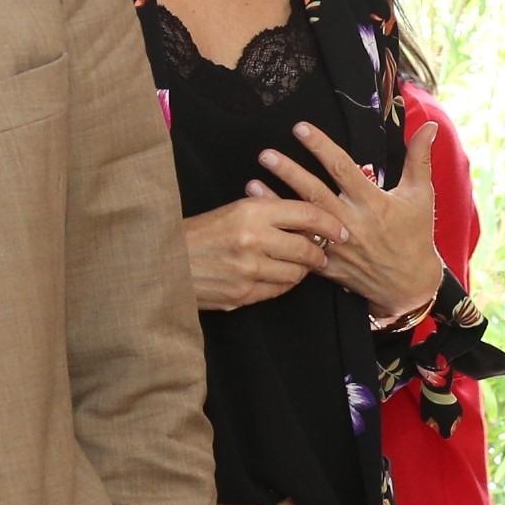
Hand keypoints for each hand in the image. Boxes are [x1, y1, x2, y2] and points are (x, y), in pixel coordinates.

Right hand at [184, 196, 336, 310]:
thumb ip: (268, 213)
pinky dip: (284, 284)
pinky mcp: (243, 294)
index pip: (305, 213)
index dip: (328, 223)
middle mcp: (252, 239)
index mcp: (251, 211)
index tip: (340, 229)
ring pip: (295, 273)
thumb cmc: (200, 233)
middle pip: (306, 247)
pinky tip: (280, 276)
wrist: (164, 262)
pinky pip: (278, 290)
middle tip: (324, 252)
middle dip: (320, 252)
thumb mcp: (233, 211)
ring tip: (301, 264)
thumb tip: (305, 219)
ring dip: (303, 270)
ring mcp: (248, 269)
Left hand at [257, 119, 440, 319]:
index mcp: (373, 202)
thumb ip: (420, 159)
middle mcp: (352, 223)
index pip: (342, 168)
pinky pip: (300, 247)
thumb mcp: (421, 195)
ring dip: (276, 201)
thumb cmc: (416, 235)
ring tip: (251, 183)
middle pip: (315, 193)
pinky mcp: (329, 265)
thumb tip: (429, 126)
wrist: (411, 284)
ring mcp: (338, 246)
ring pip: (303, 221)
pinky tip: (262, 220)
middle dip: (289, 172)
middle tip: (266, 154)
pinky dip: (281, 233)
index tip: (300, 128)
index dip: (321, 146)